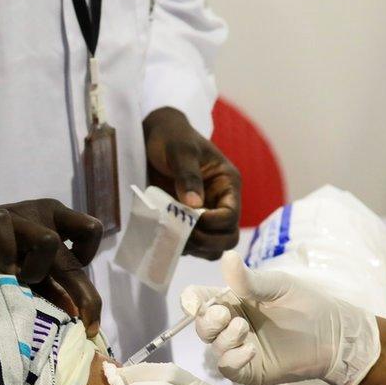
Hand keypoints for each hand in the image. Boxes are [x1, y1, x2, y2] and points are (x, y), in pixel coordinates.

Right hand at [0, 191, 103, 335]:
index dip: (87, 261)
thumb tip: (78, 316)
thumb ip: (53, 288)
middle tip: (79, 322)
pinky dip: (4, 258)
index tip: (71, 286)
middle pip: (72, 256)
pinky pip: (6, 234)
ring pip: (48, 241)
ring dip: (36, 271)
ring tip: (18, 281)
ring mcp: (18, 213)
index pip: (91, 232)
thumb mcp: (29, 271)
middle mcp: (42, 214)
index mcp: (57, 222)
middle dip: (81, 294)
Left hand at [144, 107, 240, 259]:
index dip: (212, 223)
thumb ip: (187, 175)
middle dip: (206, 241)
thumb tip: (194, 205)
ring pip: (212, 247)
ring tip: (170, 236)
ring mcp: (205, 214)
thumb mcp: (180, 151)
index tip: (189, 217)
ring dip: (194, 248)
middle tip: (180, 233)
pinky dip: (181, 246)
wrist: (154, 137)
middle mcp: (220, 202)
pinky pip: (193, 245)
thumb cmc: (172, 138)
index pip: (231, 216)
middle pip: (227, 238)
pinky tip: (165, 237)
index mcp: (227, 184)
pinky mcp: (188, 222)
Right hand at [182, 251, 380, 384]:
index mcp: (232, 300)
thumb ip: (249, 279)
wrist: (336, 336)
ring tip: (245, 328)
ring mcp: (238, 348)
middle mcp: (230, 324)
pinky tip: (250, 351)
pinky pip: (228, 367)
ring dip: (224, 337)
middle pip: (201, 325)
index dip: (191, 300)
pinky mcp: (249, 370)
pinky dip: (233, 359)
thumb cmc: (307, 304)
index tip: (194, 302)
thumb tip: (226, 255)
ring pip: (213, 346)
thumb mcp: (278, 286)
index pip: (199, 299)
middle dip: (207, 320)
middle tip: (224, 315)